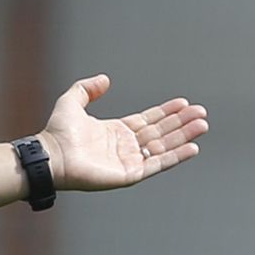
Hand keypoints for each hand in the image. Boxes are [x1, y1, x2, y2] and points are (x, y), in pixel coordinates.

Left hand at [37, 74, 206, 191]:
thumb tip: (105, 79)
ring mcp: (128, 161)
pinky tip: (193, 148)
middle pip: (160, 132)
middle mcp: (124, 146)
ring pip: (163, 147)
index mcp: (115, 131)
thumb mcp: (71, 102)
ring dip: (183, 137)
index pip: (148, 120)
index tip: (184, 103)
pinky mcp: (129, 174)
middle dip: (181, 122)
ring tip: (202, 125)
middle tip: (201, 113)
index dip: (166, 112)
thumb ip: (86, 89)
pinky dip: (175, 157)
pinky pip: (157, 165)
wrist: (51, 156)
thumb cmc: (57, 133)